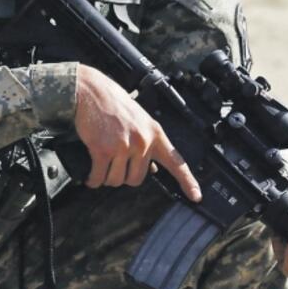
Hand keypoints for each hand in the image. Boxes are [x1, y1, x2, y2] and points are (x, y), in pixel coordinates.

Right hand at [73, 64, 200, 200]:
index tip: (196, 196)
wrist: (92, 92)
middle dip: (124, 176)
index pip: (176, 162)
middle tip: (115, 164)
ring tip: (102, 165)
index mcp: (156, 134)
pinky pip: (99, 177)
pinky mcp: (103, 150)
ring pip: (117, 180)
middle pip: (136, 180)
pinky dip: (93, 180)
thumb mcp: (141, 121)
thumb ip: (149, 143)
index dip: (187, 182)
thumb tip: (152, 169)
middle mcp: (143, 142)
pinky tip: (91, 177)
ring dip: (107, 178)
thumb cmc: (115, 106)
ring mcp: (123, 146)